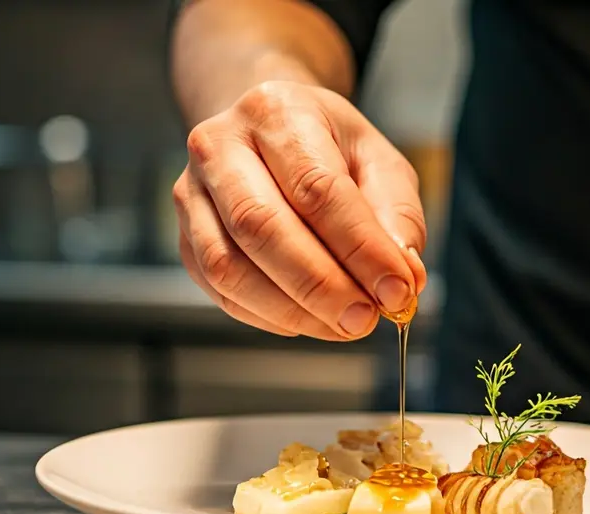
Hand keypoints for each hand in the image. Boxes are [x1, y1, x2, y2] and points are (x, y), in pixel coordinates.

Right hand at [173, 80, 427, 340]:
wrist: (266, 131)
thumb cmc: (327, 146)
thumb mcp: (377, 160)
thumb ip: (397, 216)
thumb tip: (404, 279)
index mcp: (276, 111)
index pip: (317, 188)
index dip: (359, 248)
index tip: (396, 291)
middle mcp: (220, 145)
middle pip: (262, 227)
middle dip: (320, 286)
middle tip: (365, 320)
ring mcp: (191, 193)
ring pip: (229, 266)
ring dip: (292, 309)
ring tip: (342, 325)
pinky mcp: (184, 237)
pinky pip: (219, 290)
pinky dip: (267, 316)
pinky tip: (308, 319)